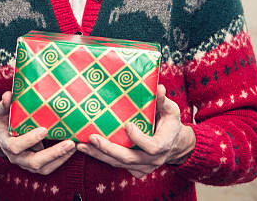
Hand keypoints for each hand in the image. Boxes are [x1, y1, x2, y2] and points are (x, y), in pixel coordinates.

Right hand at [0, 91, 75, 174]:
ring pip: (44, 167)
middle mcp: (16, 157)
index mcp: (6, 143)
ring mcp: (26, 163)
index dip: (29, 140)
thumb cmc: (3, 119)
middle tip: (68, 142)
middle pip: (34, 162)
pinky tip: (72, 149)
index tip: (44, 129)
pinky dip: (61, 159)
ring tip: (73, 145)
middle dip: (53, 153)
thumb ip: (5, 104)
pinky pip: (49, 167)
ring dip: (60, 157)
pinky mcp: (35, 165)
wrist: (1, 135)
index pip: (16, 146)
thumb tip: (9, 95)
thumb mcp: (1, 110)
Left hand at [77, 84, 195, 177]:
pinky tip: (88, 149)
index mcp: (163, 144)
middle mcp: (152, 160)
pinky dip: (102, 157)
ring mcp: (143, 166)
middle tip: (92, 138)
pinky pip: (117, 165)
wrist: (174, 144)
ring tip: (82, 145)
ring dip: (99, 154)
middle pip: (129, 158)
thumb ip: (163, 101)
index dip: (139, 138)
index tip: (128, 125)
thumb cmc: (170, 124)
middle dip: (109, 149)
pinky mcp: (135, 169)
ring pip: (119, 163)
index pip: (152, 147)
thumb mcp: (171, 110)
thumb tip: (159, 88)